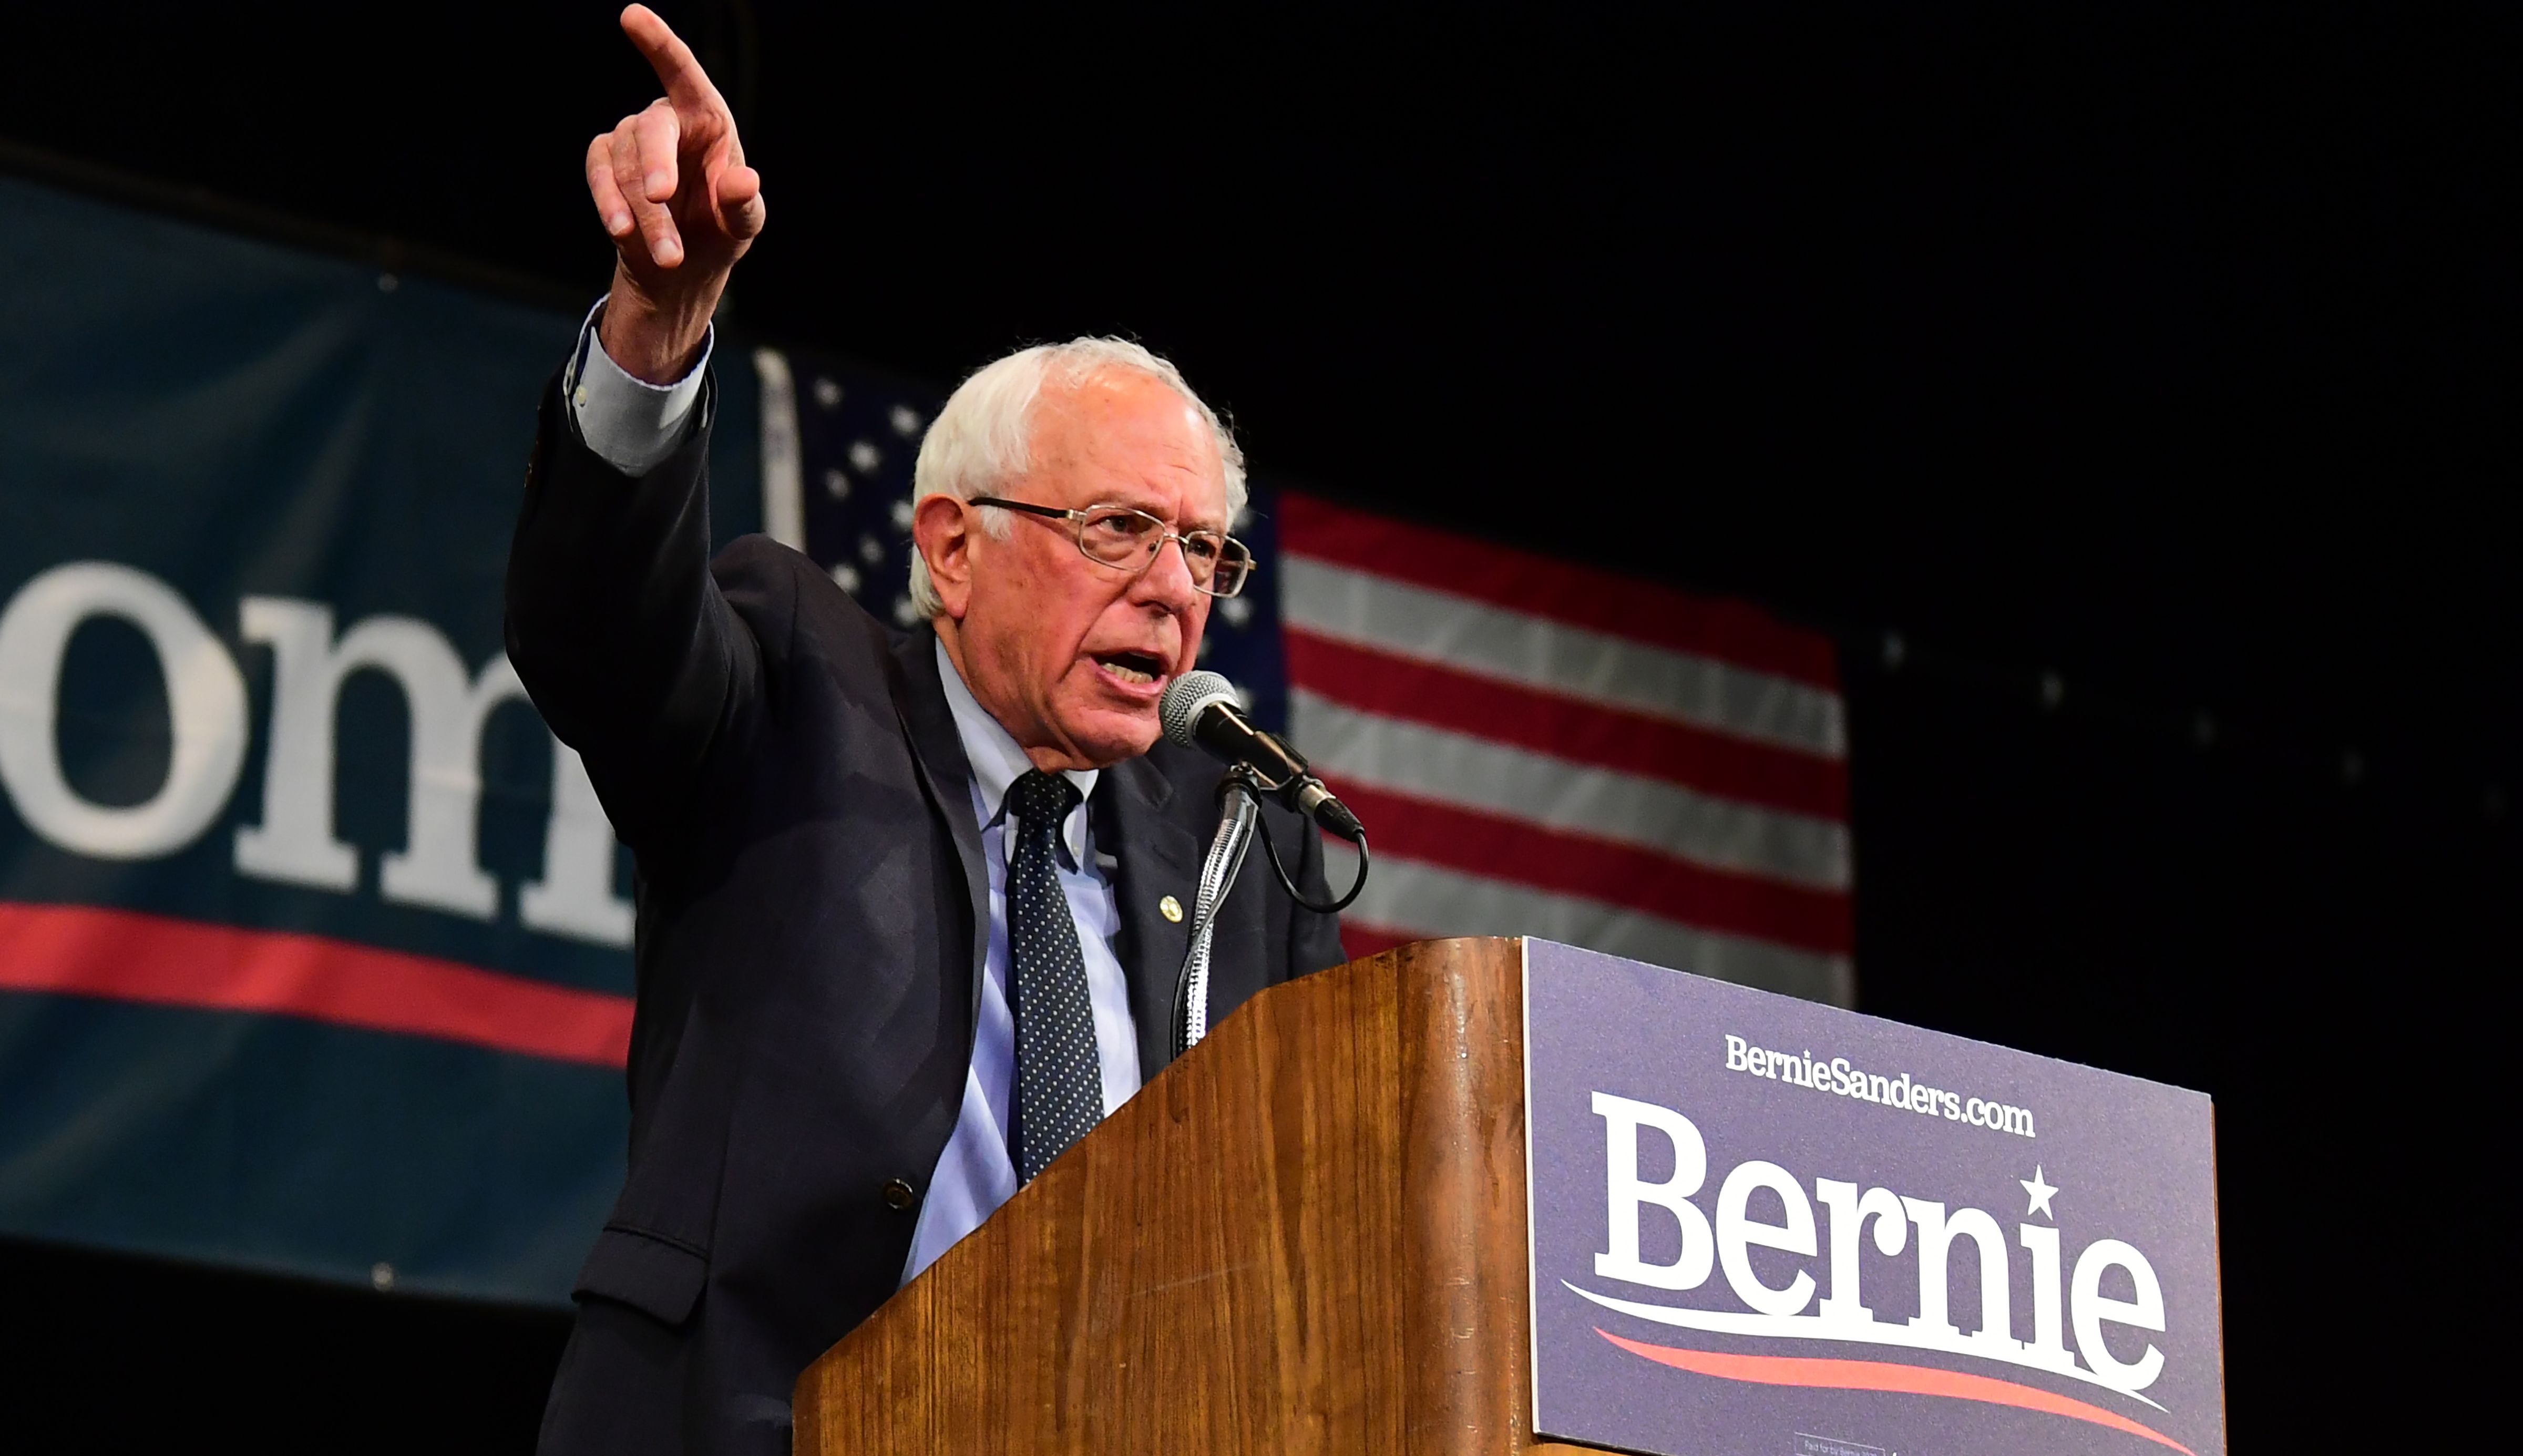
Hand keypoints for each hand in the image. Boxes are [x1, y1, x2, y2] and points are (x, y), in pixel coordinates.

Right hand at [584, 5, 765, 382]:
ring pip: (625, 166)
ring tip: (669, 254)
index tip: (632, 15)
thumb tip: (744, 180)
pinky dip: (610, 203)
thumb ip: (744, 203)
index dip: (659, 43)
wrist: (682, 266)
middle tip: (661, 197)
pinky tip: (622, 231)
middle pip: (653, 129)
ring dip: (646, 213)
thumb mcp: (742, 223)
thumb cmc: (720, 229)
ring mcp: (630, 139)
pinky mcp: (604, 163)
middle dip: (655, 164)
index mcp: (707, 118)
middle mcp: (666, 120)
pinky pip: (600, 174)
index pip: (683, 73)